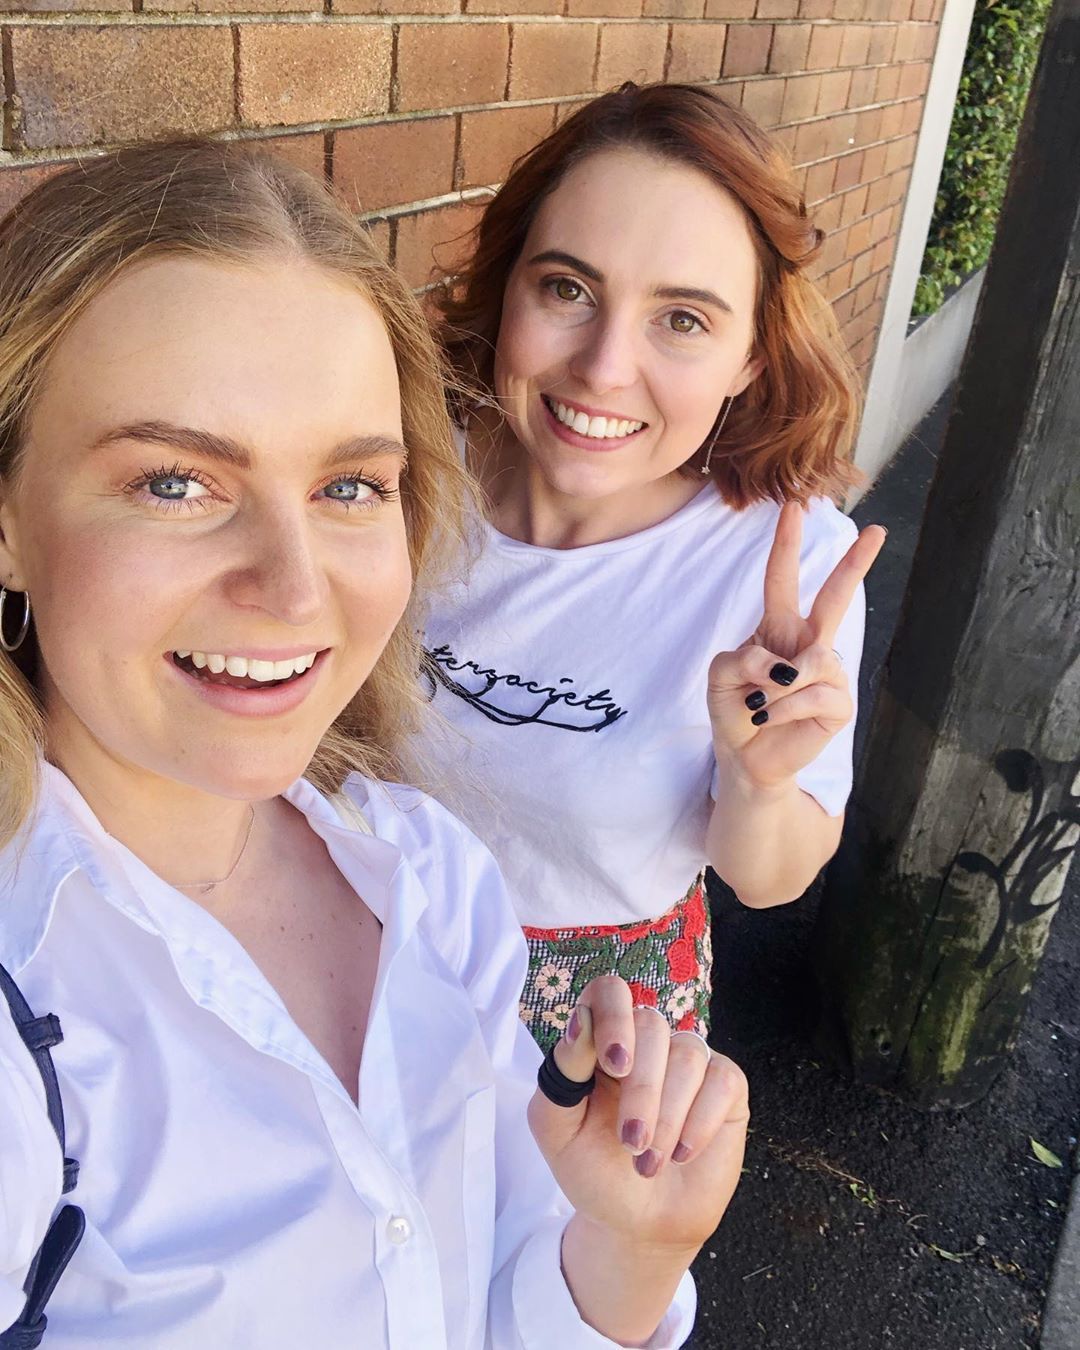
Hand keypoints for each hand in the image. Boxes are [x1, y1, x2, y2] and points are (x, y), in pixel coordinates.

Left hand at [528, 976, 747, 1255]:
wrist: (637, 1223)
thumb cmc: (593, 1170)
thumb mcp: (558, 1128)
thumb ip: (562, 1071)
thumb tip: (582, 1021)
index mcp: (600, 1040)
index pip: (610, 991)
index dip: (614, 1017)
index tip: (614, 1066)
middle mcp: (646, 1041)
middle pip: (651, 1026)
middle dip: (641, 1091)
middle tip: (630, 1142)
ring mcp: (687, 1059)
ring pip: (687, 1055)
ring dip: (667, 1117)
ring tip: (648, 1162)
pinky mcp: (725, 1085)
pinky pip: (722, 1080)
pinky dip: (700, 1122)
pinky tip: (682, 1154)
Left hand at [707, 501, 885, 791]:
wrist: (746, 758)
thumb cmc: (735, 710)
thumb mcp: (721, 676)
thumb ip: (743, 658)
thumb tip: (787, 667)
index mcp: (778, 629)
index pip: (782, 579)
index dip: (787, 543)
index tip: (796, 504)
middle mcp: (809, 645)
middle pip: (836, 598)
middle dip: (855, 564)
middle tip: (879, 530)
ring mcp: (828, 674)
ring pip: (810, 663)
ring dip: (775, 687)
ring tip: (758, 706)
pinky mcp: (839, 705)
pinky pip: (812, 694)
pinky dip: (782, 708)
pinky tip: (769, 719)